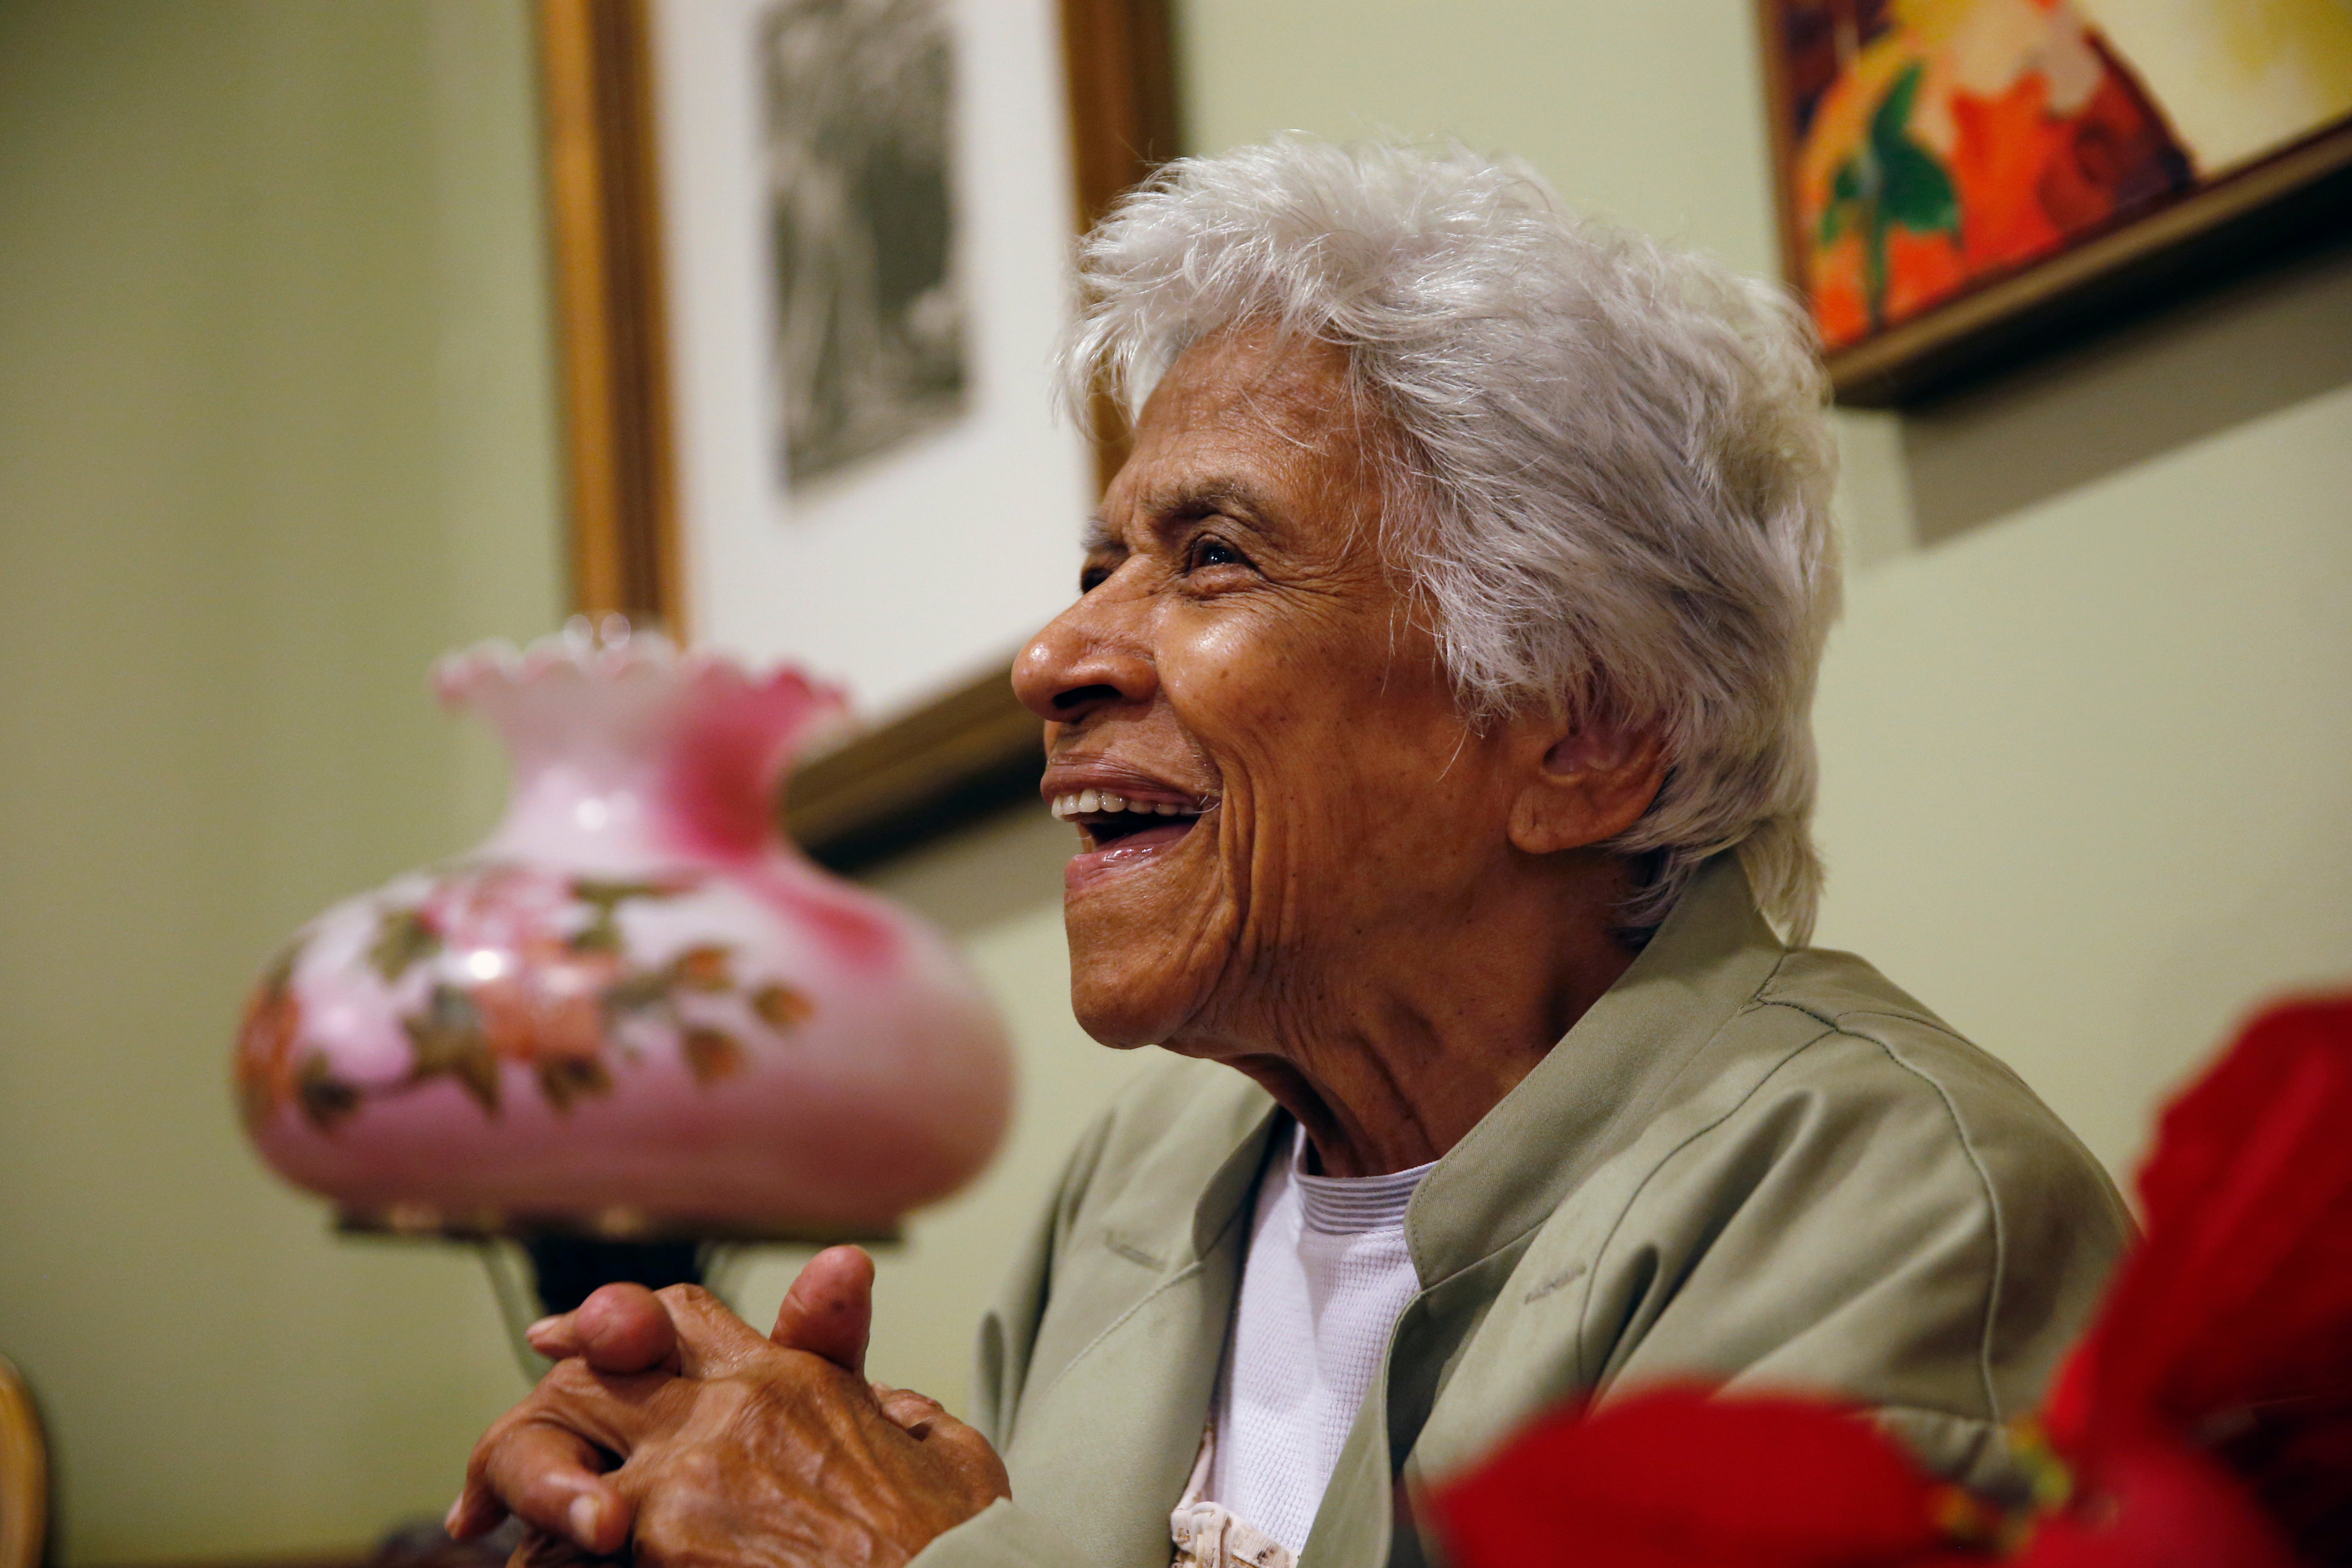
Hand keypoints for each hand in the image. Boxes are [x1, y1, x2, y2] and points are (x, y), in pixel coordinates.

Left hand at [447, 1246, 1010, 1566]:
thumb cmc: (958, 1543)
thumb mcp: (940, 1446)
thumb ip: (889, 1406)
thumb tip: (880, 1401)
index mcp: (789, 1380)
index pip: (676, 1317)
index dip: (611, 1321)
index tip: (562, 1338)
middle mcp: (726, 1412)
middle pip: (591, 1379)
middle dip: (538, 1417)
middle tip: (492, 1478)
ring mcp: (688, 1482)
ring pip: (561, 1462)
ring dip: (532, 1502)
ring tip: (512, 1540)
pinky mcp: (665, 1551)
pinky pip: (567, 1548)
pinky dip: (549, 1559)